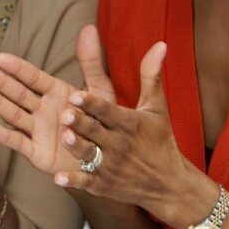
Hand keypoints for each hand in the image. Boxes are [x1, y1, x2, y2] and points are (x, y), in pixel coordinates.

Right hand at [0, 25, 114, 175]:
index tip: (0, 57)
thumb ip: (91, 62)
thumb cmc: (102, 123)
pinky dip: (5, 136)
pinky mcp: (38, 154)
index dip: (17, 68)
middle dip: (1, 82)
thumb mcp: (100, 90)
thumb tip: (88, 27)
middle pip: (18, 94)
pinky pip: (20, 144)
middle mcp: (43, 110)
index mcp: (56, 93)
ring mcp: (38, 132)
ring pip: (14, 115)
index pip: (33, 78)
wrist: (108, 158)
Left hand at [55, 42, 204, 224]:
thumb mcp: (156, 108)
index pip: (108, 111)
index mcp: (129, 123)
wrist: (169, 184)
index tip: (77, 94)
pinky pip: (87, 183)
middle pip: (96, 131)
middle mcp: (119, 144)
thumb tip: (160, 43)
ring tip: (64, 138)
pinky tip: (58, 178)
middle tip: (64, 114)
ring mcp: (110, 166)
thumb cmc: (159, 139)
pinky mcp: (103, 185)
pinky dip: (74, 182)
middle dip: (81, 123)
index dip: (93, 104)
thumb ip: (150, 76)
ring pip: (90, 155)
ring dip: (77, 148)